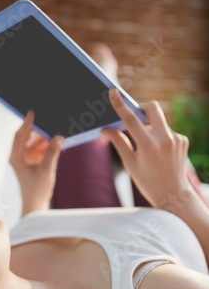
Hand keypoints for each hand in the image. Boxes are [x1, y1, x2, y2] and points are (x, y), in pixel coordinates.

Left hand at [9, 111, 64, 215]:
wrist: (36, 205)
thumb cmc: (36, 191)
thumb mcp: (46, 171)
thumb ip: (52, 153)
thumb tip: (59, 138)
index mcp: (16, 158)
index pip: (20, 136)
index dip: (26, 124)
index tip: (32, 113)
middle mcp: (19, 156)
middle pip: (27, 136)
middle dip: (38, 129)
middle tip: (48, 119)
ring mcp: (27, 158)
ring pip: (36, 142)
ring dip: (45, 137)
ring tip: (56, 131)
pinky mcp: (34, 161)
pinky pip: (41, 148)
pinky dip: (48, 145)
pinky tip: (57, 141)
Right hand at [101, 89, 190, 207]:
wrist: (173, 195)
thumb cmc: (148, 181)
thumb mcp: (130, 164)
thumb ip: (119, 143)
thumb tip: (106, 130)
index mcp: (148, 147)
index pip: (131, 120)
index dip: (121, 105)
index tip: (114, 93)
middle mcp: (164, 140)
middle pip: (153, 108)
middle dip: (142, 107)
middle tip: (134, 115)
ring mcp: (176, 139)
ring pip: (158, 122)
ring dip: (149, 128)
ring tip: (147, 149)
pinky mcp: (182, 140)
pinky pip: (166, 131)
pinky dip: (158, 137)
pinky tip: (158, 153)